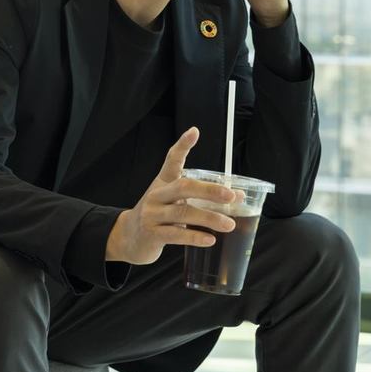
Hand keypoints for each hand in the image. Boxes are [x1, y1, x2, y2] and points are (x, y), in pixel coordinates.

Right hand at [105, 127, 238, 264]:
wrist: (130, 238)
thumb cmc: (159, 216)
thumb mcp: (175, 202)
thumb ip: (202, 198)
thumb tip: (240, 197)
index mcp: (163, 183)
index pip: (172, 160)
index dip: (183, 146)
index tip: (194, 132)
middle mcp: (156, 195)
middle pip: (183, 187)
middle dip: (209, 190)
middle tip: (231, 196)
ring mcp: (152, 214)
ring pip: (183, 213)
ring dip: (209, 218)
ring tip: (229, 224)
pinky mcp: (152, 234)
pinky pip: (176, 234)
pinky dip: (195, 237)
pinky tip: (210, 239)